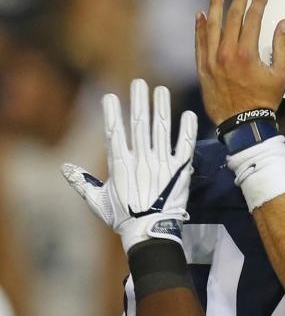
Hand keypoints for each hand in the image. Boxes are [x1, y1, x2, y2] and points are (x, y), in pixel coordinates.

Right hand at [62, 79, 197, 252]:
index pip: (114, 132)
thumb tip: (65, 168)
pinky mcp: (180, 170)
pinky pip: (185, 146)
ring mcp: (161, 163)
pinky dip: (187, 130)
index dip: (112, 113)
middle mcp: (141, 160)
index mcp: (120, 165)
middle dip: (139, 101)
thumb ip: (83, 182)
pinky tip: (189, 114)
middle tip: (139, 83)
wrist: (150, 232)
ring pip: (162, 129)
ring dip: (162, 108)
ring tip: (161, 90)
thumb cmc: (123, 219)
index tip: (110, 96)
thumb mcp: (97, 201)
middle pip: (139, 124)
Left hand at [195, 0, 284, 124]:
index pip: (252, 20)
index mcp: (247, 53)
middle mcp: (227, 53)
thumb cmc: (262, 101)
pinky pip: (199, 42)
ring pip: (212, 25)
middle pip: (231, 17)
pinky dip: (200, 27)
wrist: (242, 122)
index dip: (258, 4)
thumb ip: (283, 47)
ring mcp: (212, 59)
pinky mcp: (202, 67)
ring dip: (215, 5)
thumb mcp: (282, 75)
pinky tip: (201, 15)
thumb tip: (283, 26)